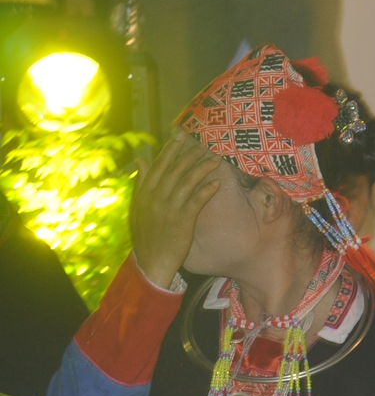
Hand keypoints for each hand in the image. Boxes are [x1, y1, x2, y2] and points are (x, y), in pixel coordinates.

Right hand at [130, 132, 222, 289]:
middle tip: (202, 142)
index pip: (159, 165)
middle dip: (189, 155)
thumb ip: (141, 182)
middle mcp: (156, 197)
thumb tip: (140, 160)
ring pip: (186, 183)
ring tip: (215, 160)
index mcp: (144, 192)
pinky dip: (205, 191)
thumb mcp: (138, 206)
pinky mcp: (182, 221)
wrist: (151, 260)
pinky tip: (216, 183)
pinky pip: (196, 202)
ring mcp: (169, 208)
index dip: (170, 150)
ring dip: (201, 169)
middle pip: (174, 170)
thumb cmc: (146, 234)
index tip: (180, 136)